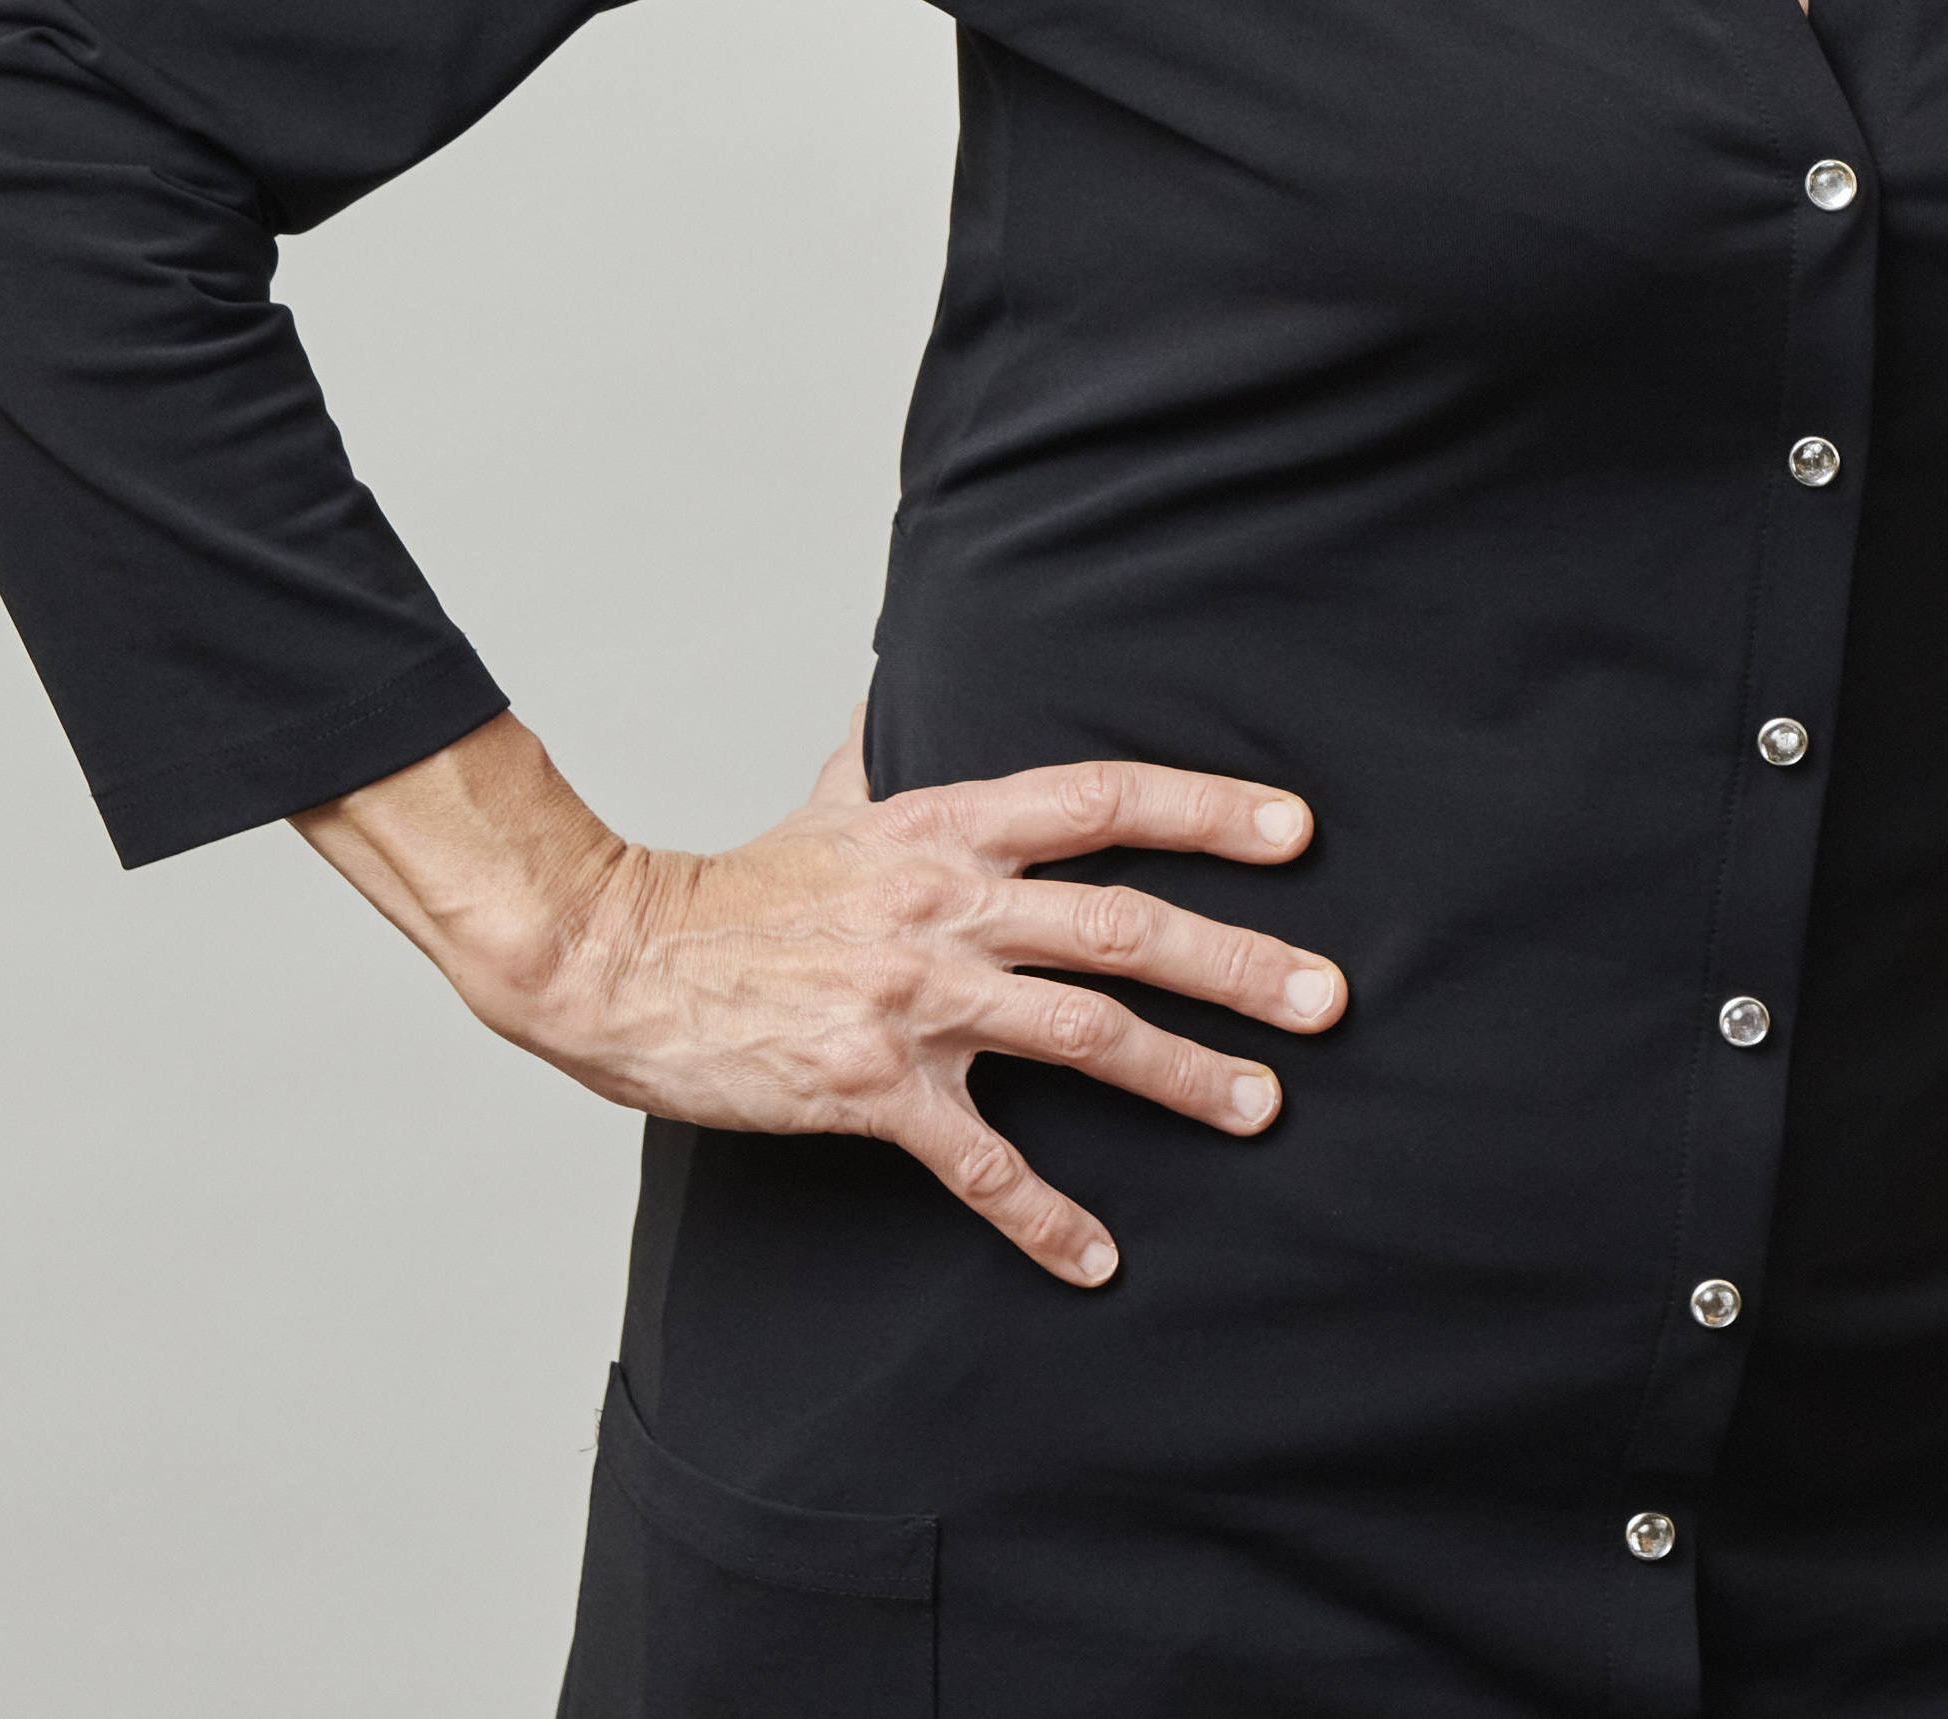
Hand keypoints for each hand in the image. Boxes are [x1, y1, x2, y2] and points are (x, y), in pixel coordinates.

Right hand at [299, 710, 1347, 1287]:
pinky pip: (981, 1163)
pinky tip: (1099, 1260)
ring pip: (1082, 1034)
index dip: (1206, 809)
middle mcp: (947, 905)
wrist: (618, 957)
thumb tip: (906, 685)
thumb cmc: (736, 888)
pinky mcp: (875, 1087)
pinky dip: (1044, 1218)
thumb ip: (889, 752)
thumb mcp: (829, 800)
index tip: (1298, 833)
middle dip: (1238, 962)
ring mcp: (916, 999)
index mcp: (947, 827)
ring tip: (1264, 1108)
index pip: (1104, 801)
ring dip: (1183, 1076)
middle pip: (1124, 925)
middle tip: (1329, 999)